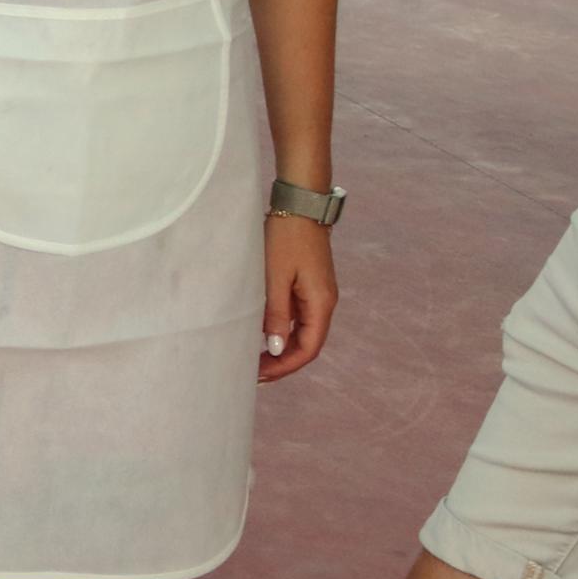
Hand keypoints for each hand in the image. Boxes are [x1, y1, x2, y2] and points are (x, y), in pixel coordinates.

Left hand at [257, 212, 336, 379]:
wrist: (300, 203)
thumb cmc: (287, 237)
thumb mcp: (276, 277)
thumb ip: (277, 314)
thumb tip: (277, 348)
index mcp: (321, 303)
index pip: (308, 349)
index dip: (285, 367)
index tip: (259, 375)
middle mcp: (324, 301)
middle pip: (307, 344)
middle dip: (282, 362)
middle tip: (253, 372)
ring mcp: (317, 293)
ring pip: (302, 332)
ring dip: (281, 348)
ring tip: (254, 358)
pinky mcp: (308, 284)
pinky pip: (298, 316)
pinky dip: (282, 330)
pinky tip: (262, 334)